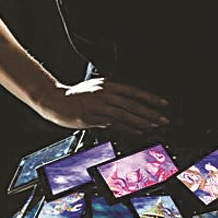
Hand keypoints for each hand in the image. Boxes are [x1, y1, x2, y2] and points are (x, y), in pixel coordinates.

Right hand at [39, 78, 169, 134]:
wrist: (53, 100)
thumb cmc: (74, 97)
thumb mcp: (94, 90)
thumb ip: (110, 97)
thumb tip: (127, 107)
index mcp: (107, 85)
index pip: (134, 91)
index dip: (150, 98)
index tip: (164, 104)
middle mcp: (104, 93)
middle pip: (132, 104)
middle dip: (151, 112)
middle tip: (163, 119)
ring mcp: (98, 105)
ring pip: (125, 114)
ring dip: (141, 121)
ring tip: (153, 126)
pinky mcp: (92, 117)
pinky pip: (114, 123)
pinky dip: (128, 128)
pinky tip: (137, 132)